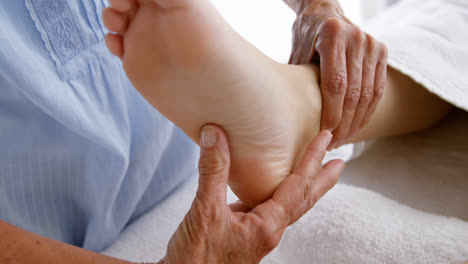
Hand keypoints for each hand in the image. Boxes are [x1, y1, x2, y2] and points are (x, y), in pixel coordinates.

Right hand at [159, 126, 343, 263]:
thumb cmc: (197, 257)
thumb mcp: (204, 210)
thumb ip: (213, 171)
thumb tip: (215, 134)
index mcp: (267, 225)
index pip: (298, 185)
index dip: (313, 159)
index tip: (326, 139)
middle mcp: (269, 230)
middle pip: (304, 200)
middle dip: (322, 179)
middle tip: (340, 161)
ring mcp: (258, 234)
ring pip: (289, 206)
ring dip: (304, 187)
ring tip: (313, 172)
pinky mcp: (245, 234)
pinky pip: (268, 209)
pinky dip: (276, 193)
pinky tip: (268, 186)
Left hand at [289, 0, 387, 148]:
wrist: (325, 13)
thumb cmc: (305, 38)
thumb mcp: (297, 54)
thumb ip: (299, 80)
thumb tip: (291, 118)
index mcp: (332, 36)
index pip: (335, 83)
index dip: (332, 112)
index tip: (324, 134)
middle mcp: (356, 37)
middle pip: (354, 92)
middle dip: (343, 123)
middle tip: (331, 143)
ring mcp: (371, 43)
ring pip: (368, 94)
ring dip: (356, 122)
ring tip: (342, 140)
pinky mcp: (381, 50)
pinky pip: (378, 89)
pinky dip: (367, 111)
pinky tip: (356, 126)